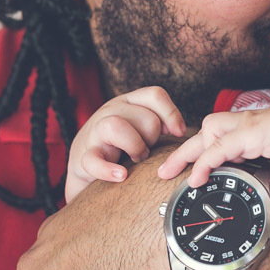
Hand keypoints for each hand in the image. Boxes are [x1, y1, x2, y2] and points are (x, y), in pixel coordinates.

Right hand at [65, 86, 185, 201]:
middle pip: (143, 116)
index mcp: (128, 103)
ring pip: (115, 126)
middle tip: (147, 152)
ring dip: (134, 146)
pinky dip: (108, 169)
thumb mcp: (141, 130)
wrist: (85, 172)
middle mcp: (111, 112)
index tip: (177, 134)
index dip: (171, 113)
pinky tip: (121, 175)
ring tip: (136, 160)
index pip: (155, 95)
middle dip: (152, 137)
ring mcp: (94, 133)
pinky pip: (93, 160)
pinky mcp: (82, 158)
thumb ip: (159, 125)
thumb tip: (186, 133)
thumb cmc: (121, 149)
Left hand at [158, 97, 269, 185]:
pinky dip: (204, 163)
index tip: (195, 168)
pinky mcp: (249, 134)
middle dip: (183, 152)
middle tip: (165, 171)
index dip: (204, 149)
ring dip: (190, 155)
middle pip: (204, 131)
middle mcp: (246, 122)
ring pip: (206, 135)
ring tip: (176, 174)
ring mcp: (246, 126)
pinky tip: (197, 178)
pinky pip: (218, 149)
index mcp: (253, 126)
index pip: (220, 134)